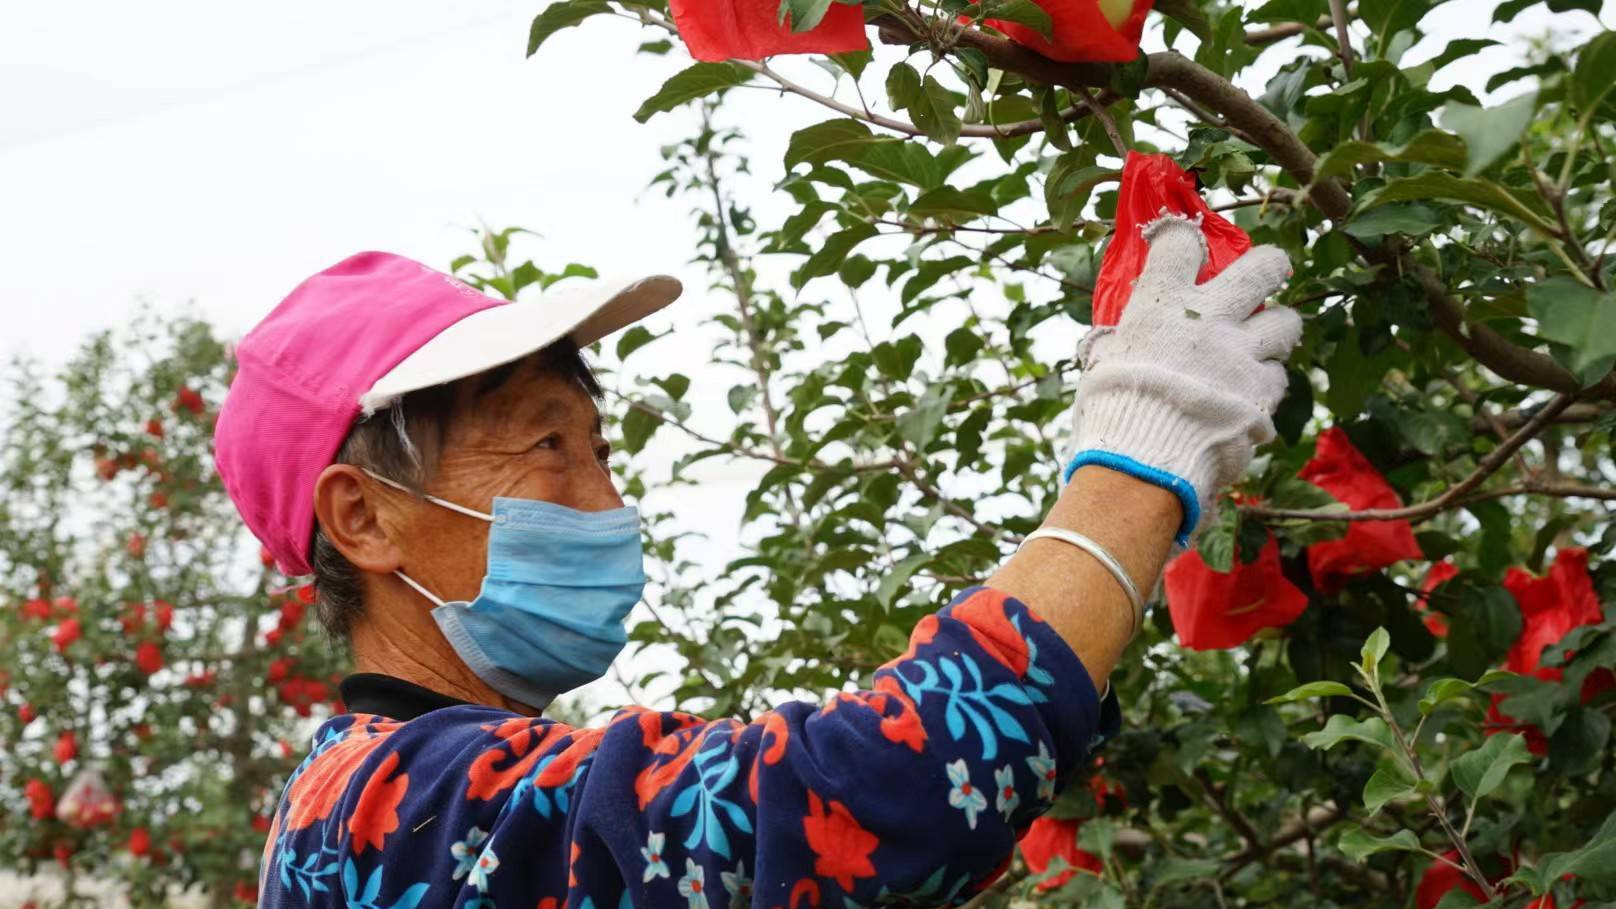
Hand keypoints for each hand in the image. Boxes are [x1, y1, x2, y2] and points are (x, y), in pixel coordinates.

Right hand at [1059, 215, 1300, 544]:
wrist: (1142, 461)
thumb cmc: (1109, 413)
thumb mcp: (1102, 368)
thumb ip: (1116, 346)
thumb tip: (1111, 343)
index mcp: (1162, 304)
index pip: (1181, 243)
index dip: (1185, 239)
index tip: (1187, 246)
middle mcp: (1209, 319)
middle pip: (1262, 267)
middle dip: (1271, 266)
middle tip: (1269, 275)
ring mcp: (1241, 354)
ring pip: (1286, 322)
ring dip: (1277, 330)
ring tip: (1264, 342)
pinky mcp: (1262, 393)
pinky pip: (1277, 377)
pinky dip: (1265, 384)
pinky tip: (1250, 395)